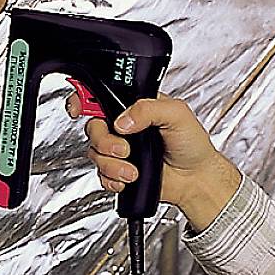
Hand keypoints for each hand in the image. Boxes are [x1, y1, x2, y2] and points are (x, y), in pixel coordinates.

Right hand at [66, 92, 240, 232]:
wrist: (195, 179)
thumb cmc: (192, 144)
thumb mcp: (177, 114)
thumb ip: (148, 109)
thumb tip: (124, 120)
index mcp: (134, 106)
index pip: (101, 95)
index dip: (83, 99)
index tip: (79, 108)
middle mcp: (123, 126)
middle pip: (93, 128)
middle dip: (105, 142)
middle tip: (124, 150)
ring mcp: (120, 150)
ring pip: (94, 154)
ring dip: (112, 165)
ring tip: (134, 170)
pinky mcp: (118, 171)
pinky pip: (101, 175)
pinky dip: (112, 179)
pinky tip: (129, 178)